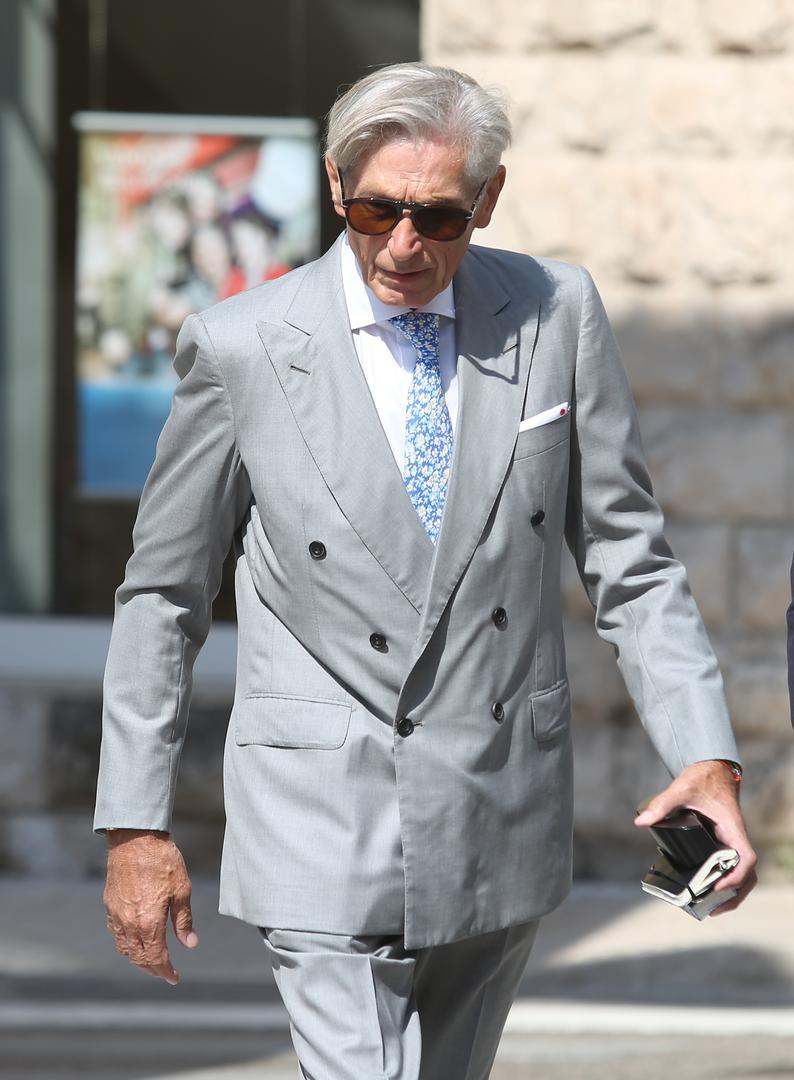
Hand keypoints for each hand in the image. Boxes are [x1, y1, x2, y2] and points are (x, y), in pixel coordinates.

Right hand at [103, 829, 197, 983]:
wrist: (135, 839)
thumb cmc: (162, 861)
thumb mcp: (182, 890)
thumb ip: (183, 920)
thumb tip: (190, 944)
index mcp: (149, 923)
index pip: (156, 958)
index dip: (166, 971)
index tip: (174, 978)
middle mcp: (129, 924)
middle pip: (139, 958)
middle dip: (153, 969)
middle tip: (165, 973)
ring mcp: (116, 916)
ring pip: (125, 949)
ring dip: (138, 960)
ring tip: (152, 962)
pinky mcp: (109, 906)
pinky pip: (116, 935)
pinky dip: (126, 946)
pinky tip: (135, 942)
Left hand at [634, 760, 756, 913]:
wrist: (711, 769)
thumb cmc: (701, 778)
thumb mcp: (681, 789)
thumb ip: (663, 804)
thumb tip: (641, 821)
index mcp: (732, 827)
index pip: (746, 858)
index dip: (736, 877)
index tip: (717, 887)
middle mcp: (735, 837)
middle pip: (748, 874)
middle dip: (734, 895)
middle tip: (712, 909)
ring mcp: (730, 841)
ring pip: (741, 873)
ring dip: (731, 892)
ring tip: (709, 908)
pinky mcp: (722, 841)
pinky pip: (730, 865)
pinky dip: (724, 880)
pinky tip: (706, 890)